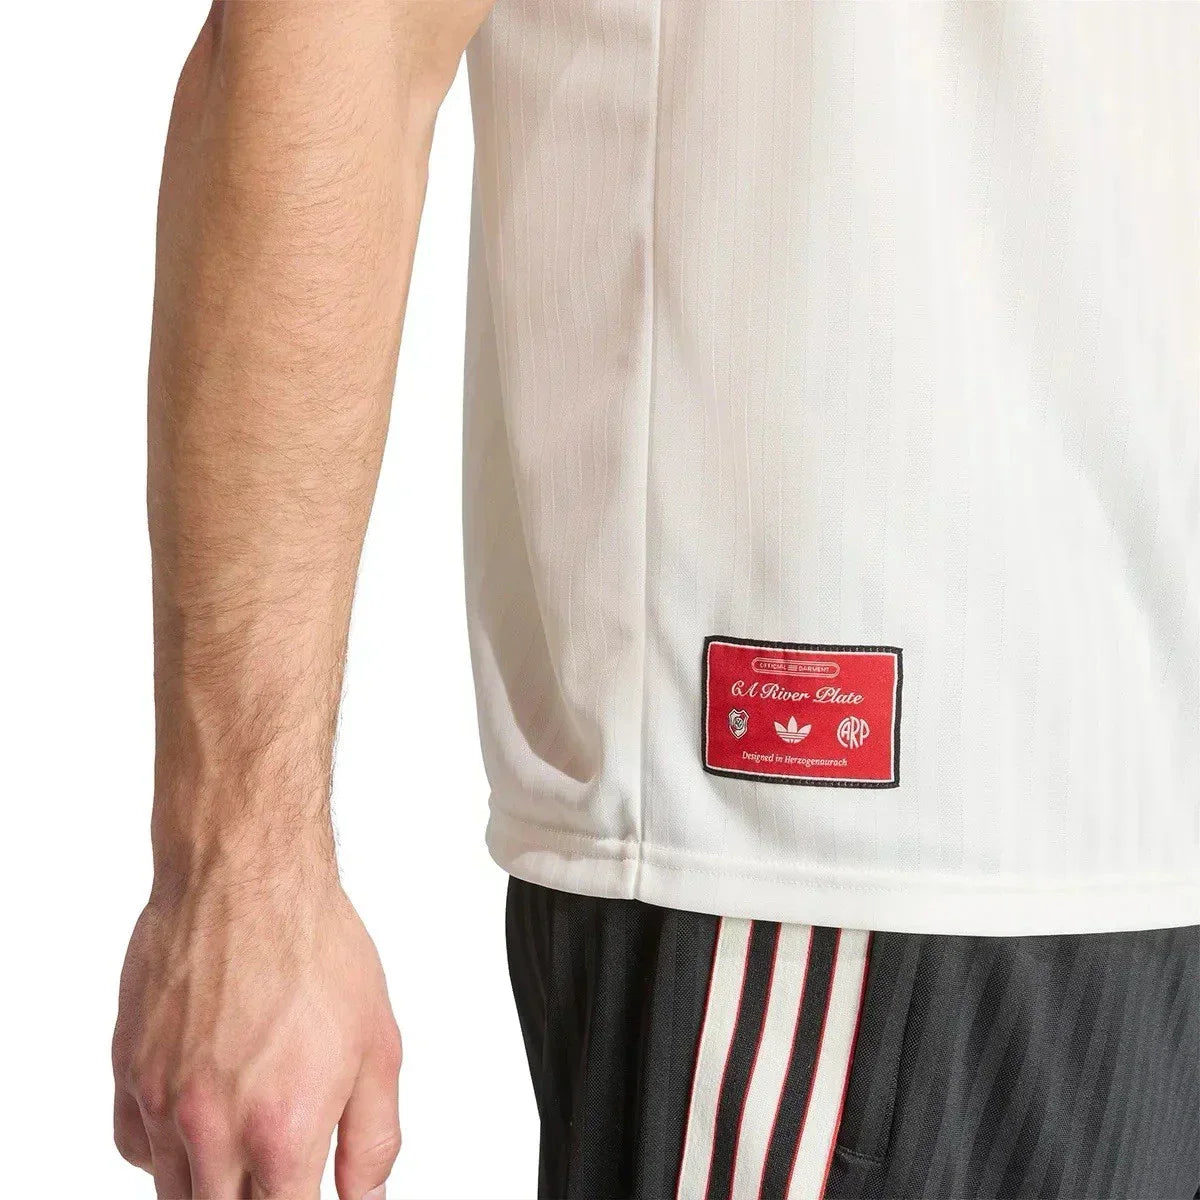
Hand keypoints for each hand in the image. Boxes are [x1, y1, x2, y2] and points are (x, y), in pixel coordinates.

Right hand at [112, 863, 401, 1198]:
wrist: (247, 877)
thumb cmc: (314, 946)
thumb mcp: (379, 1046)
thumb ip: (373, 1139)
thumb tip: (365, 1195)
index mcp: (281, 1131)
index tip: (308, 1188)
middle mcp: (212, 1128)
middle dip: (256, 1197)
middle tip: (280, 1161)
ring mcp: (161, 1103)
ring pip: (175, 1192)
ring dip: (213, 1180)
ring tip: (248, 1133)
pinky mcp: (128, 1072)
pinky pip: (137, 1148)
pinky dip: (167, 1149)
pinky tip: (203, 1114)